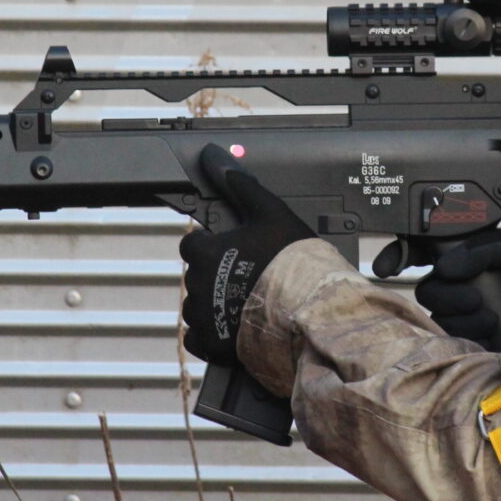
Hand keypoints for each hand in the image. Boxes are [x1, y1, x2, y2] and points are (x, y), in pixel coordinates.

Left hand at [179, 145, 315, 363]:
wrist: (308, 309)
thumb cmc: (291, 260)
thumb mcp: (269, 212)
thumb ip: (239, 185)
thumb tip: (214, 156)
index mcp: (205, 252)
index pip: (191, 244)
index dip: (211, 245)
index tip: (233, 251)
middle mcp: (197, 284)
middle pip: (196, 275)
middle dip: (215, 275)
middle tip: (248, 276)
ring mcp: (204, 317)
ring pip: (197, 307)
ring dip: (213, 304)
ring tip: (246, 303)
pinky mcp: (212, 344)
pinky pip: (198, 339)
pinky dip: (212, 334)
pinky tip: (235, 327)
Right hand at [414, 229, 500, 349]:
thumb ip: (481, 248)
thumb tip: (446, 266)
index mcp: (474, 258)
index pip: (428, 253)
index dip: (402, 254)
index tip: (390, 265)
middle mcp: (469, 286)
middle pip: (429, 288)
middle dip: (445, 292)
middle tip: (474, 296)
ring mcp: (472, 316)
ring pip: (437, 314)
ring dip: (460, 314)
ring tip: (491, 315)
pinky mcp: (477, 344)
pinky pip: (450, 340)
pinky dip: (466, 333)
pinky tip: (491, 329)